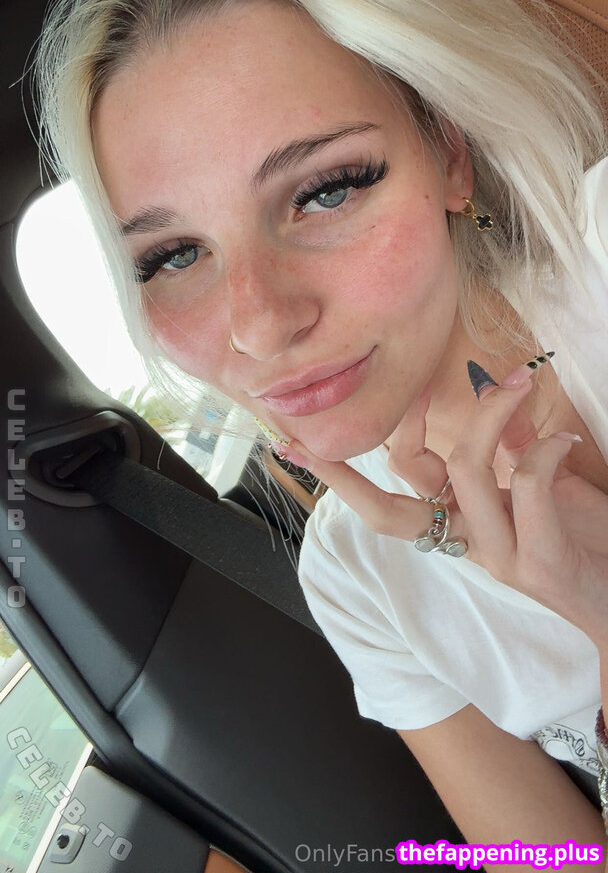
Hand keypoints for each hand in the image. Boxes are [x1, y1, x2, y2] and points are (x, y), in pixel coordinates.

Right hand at [275, 367, 607, 647]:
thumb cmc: (592, 546)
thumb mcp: (550, 490)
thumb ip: (514, 449)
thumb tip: (493, 391)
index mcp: (458, 527)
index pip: (382, 501)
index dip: (339, 474)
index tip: (297, 443)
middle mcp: (467, 545)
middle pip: (390, 507)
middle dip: (368, 454)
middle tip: (378, 394)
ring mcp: (499, 558)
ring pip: (463, 470)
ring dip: (488, 413)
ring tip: (517, 384)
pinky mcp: (538, 563)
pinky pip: (525, 482)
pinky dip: (545, 446)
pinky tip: (565, 439)